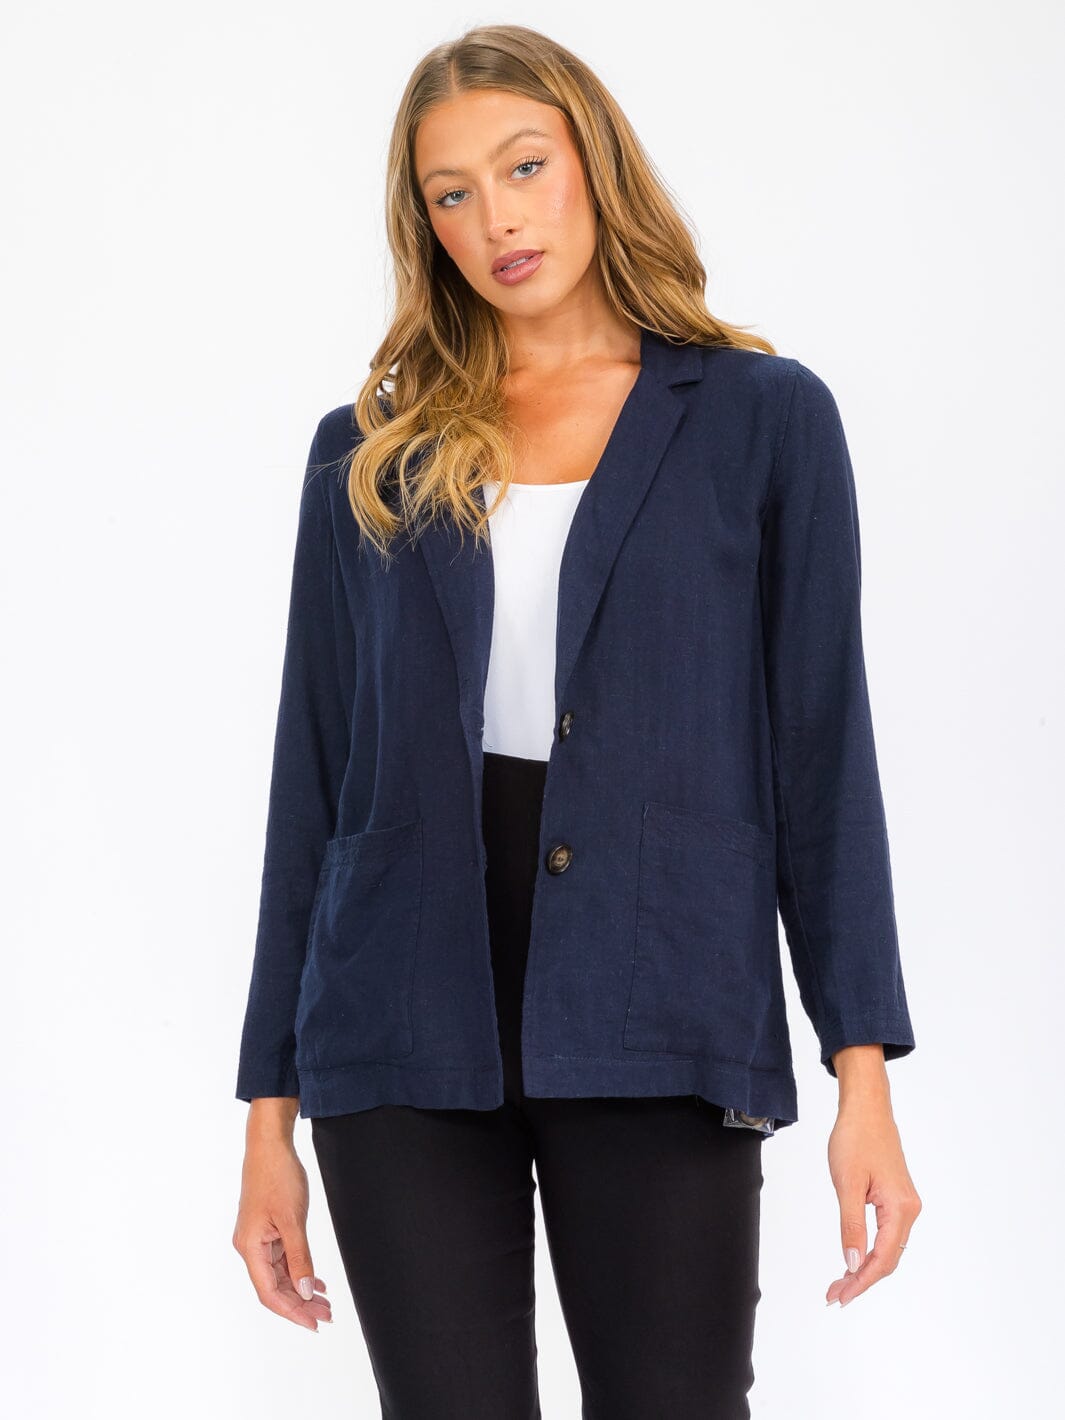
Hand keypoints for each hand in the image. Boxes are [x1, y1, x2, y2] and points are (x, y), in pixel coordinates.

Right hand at [232, 1136, 332, 1330]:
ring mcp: (257, 1239)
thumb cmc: (278, 1176)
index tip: (313, 1324)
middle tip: (327, 1315)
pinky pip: (282, 1258)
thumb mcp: (293, 1219)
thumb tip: (305, 1290)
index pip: (269, 1292)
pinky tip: (316, 1281)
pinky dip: (299, 1270)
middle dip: (301, 1303)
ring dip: (302, 1288)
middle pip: (275, 1286)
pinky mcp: (266, 1230)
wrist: (270, 1145)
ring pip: (280, 1274)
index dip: (291, 1311)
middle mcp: (249, 1247)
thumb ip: (299, 1257)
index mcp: (249, 1248)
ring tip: (326, 1302)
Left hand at [824, 1093, 920, 1307]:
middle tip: (833, 1295)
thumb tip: (853, 1264)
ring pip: (887, 1249)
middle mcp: (909, 1210)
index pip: (882, 1258)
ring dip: (865, 1268)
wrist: (866, 1109)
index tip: (840, 1297)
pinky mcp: (896, 1199)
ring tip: (839, 1283)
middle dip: (861, 1280)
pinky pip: (886, 1235)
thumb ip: (851, 1226)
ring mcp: (905, 1205)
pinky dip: (869, 1251)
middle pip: (888, 1259)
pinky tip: (854, 1259)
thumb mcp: (847, 1184)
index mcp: (901, 1208)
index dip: (861, 1282)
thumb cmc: (856, 1139)